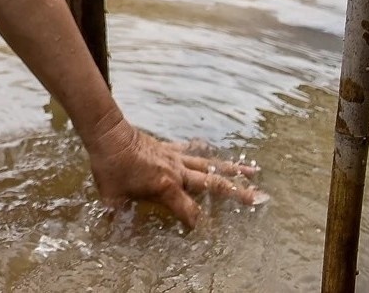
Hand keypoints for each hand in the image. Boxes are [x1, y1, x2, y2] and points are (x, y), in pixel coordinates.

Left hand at [85, 116, 260, 227]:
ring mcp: (175, 159)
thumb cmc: (110, 166)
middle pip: (214, 185)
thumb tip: (112, 231)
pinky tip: (213, 149)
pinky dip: (202, 150)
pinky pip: (190, 150)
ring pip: (209, 165)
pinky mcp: (169, 148)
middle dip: (237, 193)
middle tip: (260, 198)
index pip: (188, 212)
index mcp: (166, 188)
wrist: (107, 134)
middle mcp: (177, 173)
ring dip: (232, 169)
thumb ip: (118, 216)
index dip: (195, 224)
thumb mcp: (112, 198)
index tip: (201, 233)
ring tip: (254, 171)